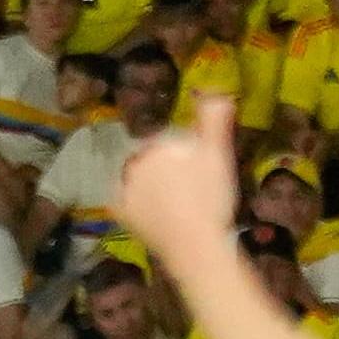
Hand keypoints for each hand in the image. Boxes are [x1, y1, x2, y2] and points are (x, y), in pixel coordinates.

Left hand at [115, 103, 243, 269]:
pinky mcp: (120, 213)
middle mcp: (134, 162)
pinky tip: (146, 208)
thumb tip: (213, 92)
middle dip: (166, 168)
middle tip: (189, 189)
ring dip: (149, 183)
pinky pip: (121, 200)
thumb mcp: (218, 154)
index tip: (199, 171)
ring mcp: (124, 189)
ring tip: (173, 202)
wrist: (195, 246)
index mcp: (157, 145)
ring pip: (137, 178)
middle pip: (152, 159)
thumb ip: (214, 120)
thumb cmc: (210, 198)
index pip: (170, 142)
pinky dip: (130, 201)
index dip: (185, 154)